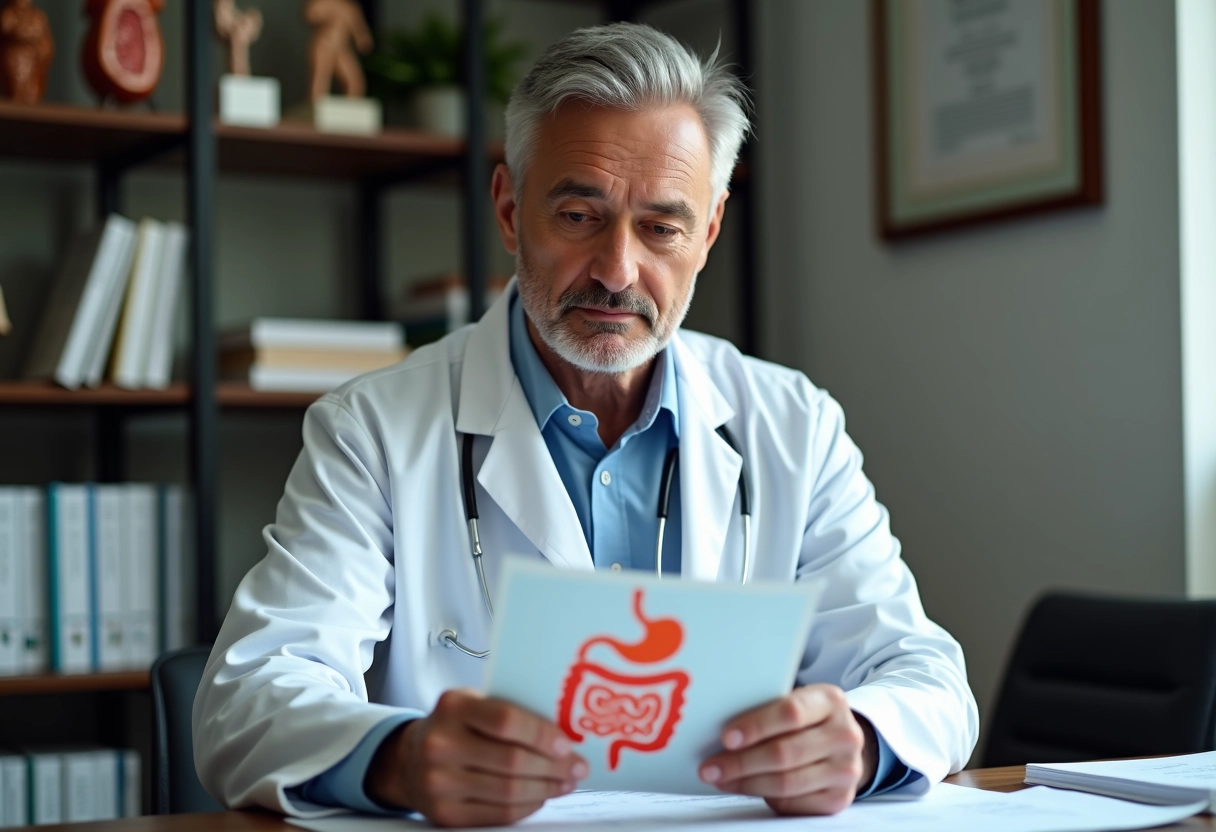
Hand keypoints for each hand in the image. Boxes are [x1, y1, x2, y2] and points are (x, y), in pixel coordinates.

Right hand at [364, 689, 588, 826]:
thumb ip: (508, 711)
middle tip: (578, 768)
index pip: (506, 721)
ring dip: (546, 789)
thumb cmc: (455, 726)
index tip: (568, 744)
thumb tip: (564, 732)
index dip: (542, 735)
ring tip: (565, 783)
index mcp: (453, 706)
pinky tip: (541, 796)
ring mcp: (439, 782)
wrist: (408, 760)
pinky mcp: (444, 814)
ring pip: (509, 792)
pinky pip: (499, 815)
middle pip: (512, 762)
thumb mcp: (473, 703)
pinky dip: (527, 806)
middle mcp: (440, 744)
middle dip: (554, 767)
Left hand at [698, 684, 876, 815]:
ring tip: (719, 778)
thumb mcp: (795, 702)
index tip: (726, 737)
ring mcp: (846, 770)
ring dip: (746, 782)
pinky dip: (762, 796)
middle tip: (710, 767)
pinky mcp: (839, 799)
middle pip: (785, 752)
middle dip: (741, 762)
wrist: (841, 744)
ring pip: (786, 782)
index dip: (756, 725)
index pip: (790, 712)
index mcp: (830, 700)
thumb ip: (768, 708)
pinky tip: (743, 787)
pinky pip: (793, 803)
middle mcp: (845, 735)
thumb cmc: (806, 719)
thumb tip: (718, 723)